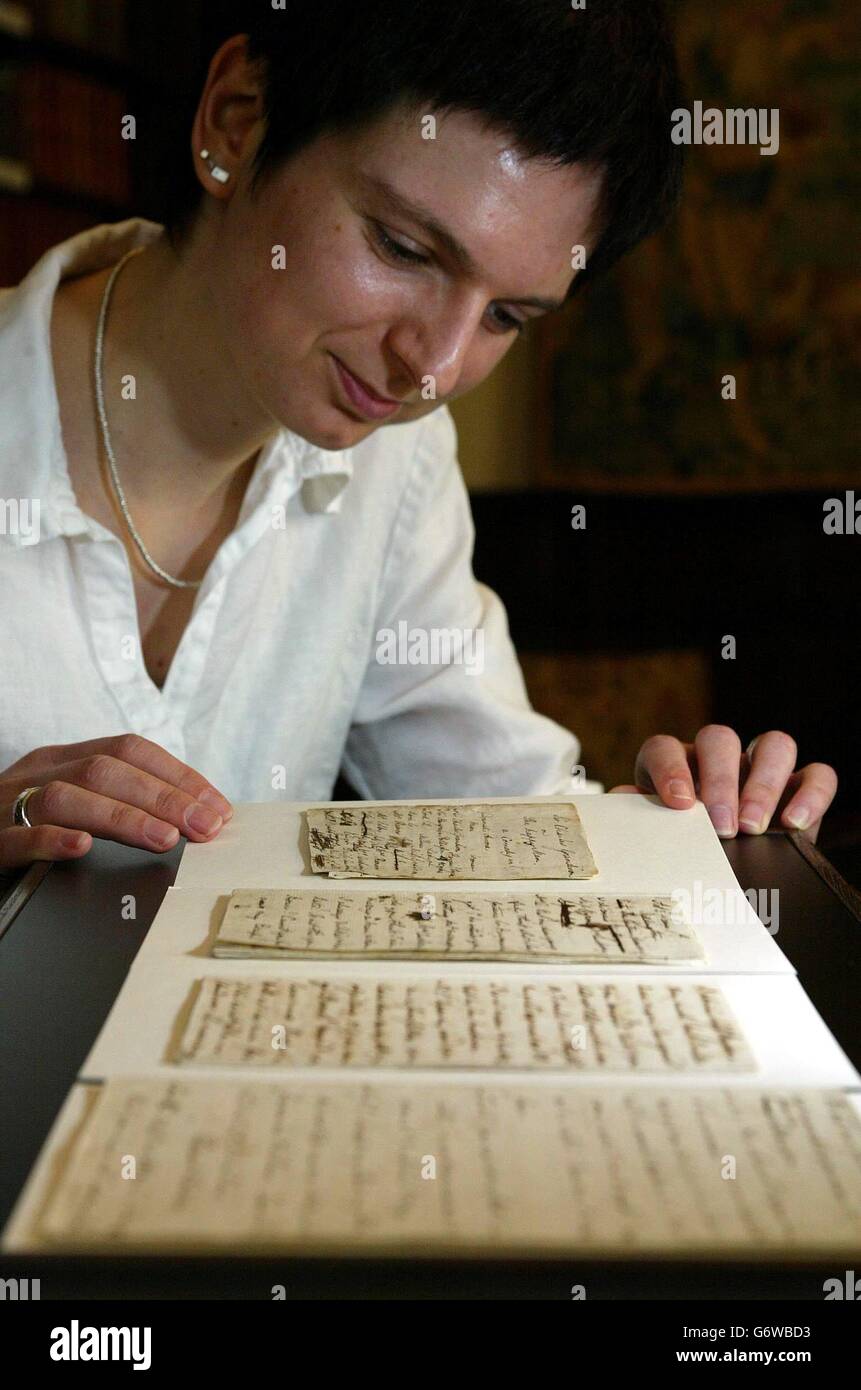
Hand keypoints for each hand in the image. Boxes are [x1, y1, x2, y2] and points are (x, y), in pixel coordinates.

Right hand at [0, 734, 232, 870]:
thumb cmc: (21, 826)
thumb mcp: (69, 803)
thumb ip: (116, 802)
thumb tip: (190, 820)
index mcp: (62, 759)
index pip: (130, 751)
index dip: (179, 775)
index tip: (217, 807)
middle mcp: (37, 774)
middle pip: (106, 771)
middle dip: (164, 797)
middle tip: (205, 827)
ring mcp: (8, 805)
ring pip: (67, 797)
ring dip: (123, 816)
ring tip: (165, 839)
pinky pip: (17, 835)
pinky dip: (51, 840)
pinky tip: (81, 847)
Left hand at [608, 725, 836, 842]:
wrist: (722, 875)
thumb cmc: (682, 849)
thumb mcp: (660, 837)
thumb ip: (640, 817)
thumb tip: (623, 801)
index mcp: (674, 765)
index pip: (666, 747)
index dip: (670, 769)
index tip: (679, 803)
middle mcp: (718, 759)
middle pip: (720, 740)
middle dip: (720, 780)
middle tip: (721, 825)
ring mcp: (761, 769)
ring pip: (773, 745)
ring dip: (764, 783)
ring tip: (754, 827)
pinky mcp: (798, 787)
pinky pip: (816, 774)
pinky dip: (811, 795)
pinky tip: (794, 824)